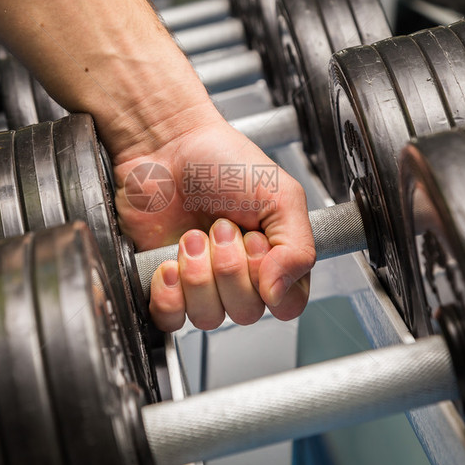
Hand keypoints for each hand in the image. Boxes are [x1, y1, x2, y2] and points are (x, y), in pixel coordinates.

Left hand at [113, 111, 315, 331]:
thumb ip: (298, 249)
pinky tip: (168, 263)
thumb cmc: (222, 161)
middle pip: (246, 312)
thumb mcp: (281, 196)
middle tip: (219, 227)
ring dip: (198, 275)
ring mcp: (202, 282)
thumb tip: (280, 295)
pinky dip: (169, 294)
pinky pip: (170, 318)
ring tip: (191, 235)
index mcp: (275, 257)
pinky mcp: (166, 284)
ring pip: (208, 317)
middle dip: (228, 267)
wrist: (166, 146)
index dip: (270, 280)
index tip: (255, 241)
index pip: (287, 303)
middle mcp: (241, 275)